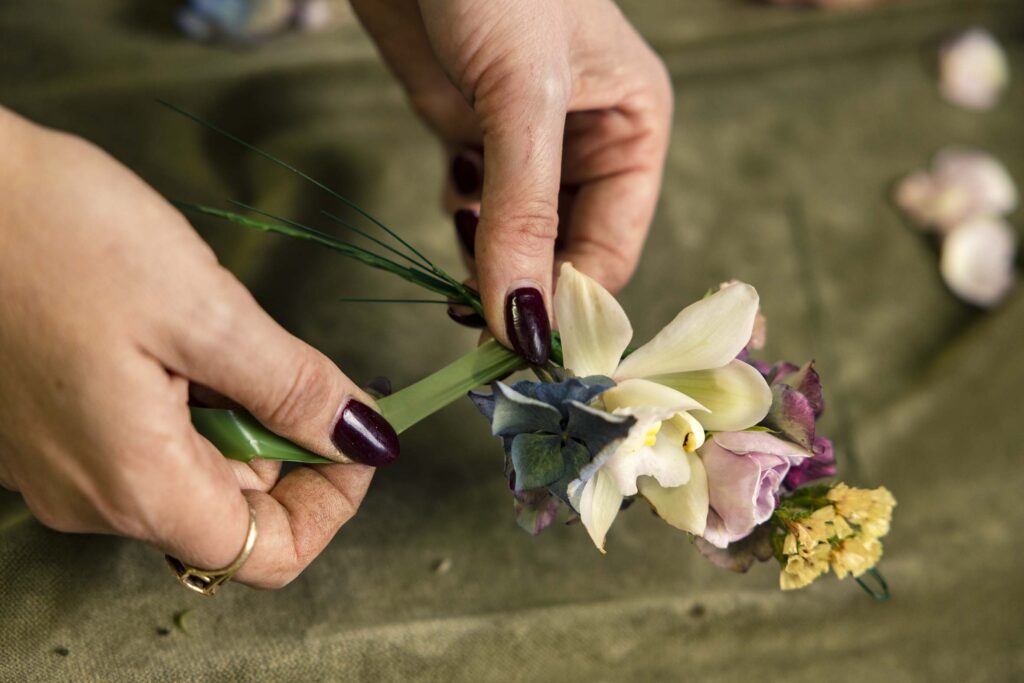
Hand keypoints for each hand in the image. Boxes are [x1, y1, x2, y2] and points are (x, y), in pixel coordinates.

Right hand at [0, 108, 397, 588]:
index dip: (329, 503)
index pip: (267, 553)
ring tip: (202, 327)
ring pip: (194, 465)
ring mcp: (63, 466)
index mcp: (135, 486)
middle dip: (281, 436)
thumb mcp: (206, 313)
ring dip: (233, 406)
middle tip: (274, 353)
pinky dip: (186, 394)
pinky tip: (164, 330)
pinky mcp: (51, 429)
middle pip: (235, 505)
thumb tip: (365, 441)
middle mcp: (92, 498)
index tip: (354, 435)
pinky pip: (146, 437)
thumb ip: (293, 389)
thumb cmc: (60, 236)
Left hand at [353, 0, 672, 361]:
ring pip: (519, 237)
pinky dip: (463, 225)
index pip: (614, 246)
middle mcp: (588, 142)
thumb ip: (525, 210)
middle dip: (528, 289)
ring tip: (463, 281)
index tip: (531, 351)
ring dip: (491, 263)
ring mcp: (528, 143)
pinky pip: (477, 209)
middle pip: (566, 250)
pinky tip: (456, 204)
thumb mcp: (524, 97)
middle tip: (483, 331)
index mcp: (633, 128)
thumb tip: (523, 321)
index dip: (575, 303)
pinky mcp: (473, 134)